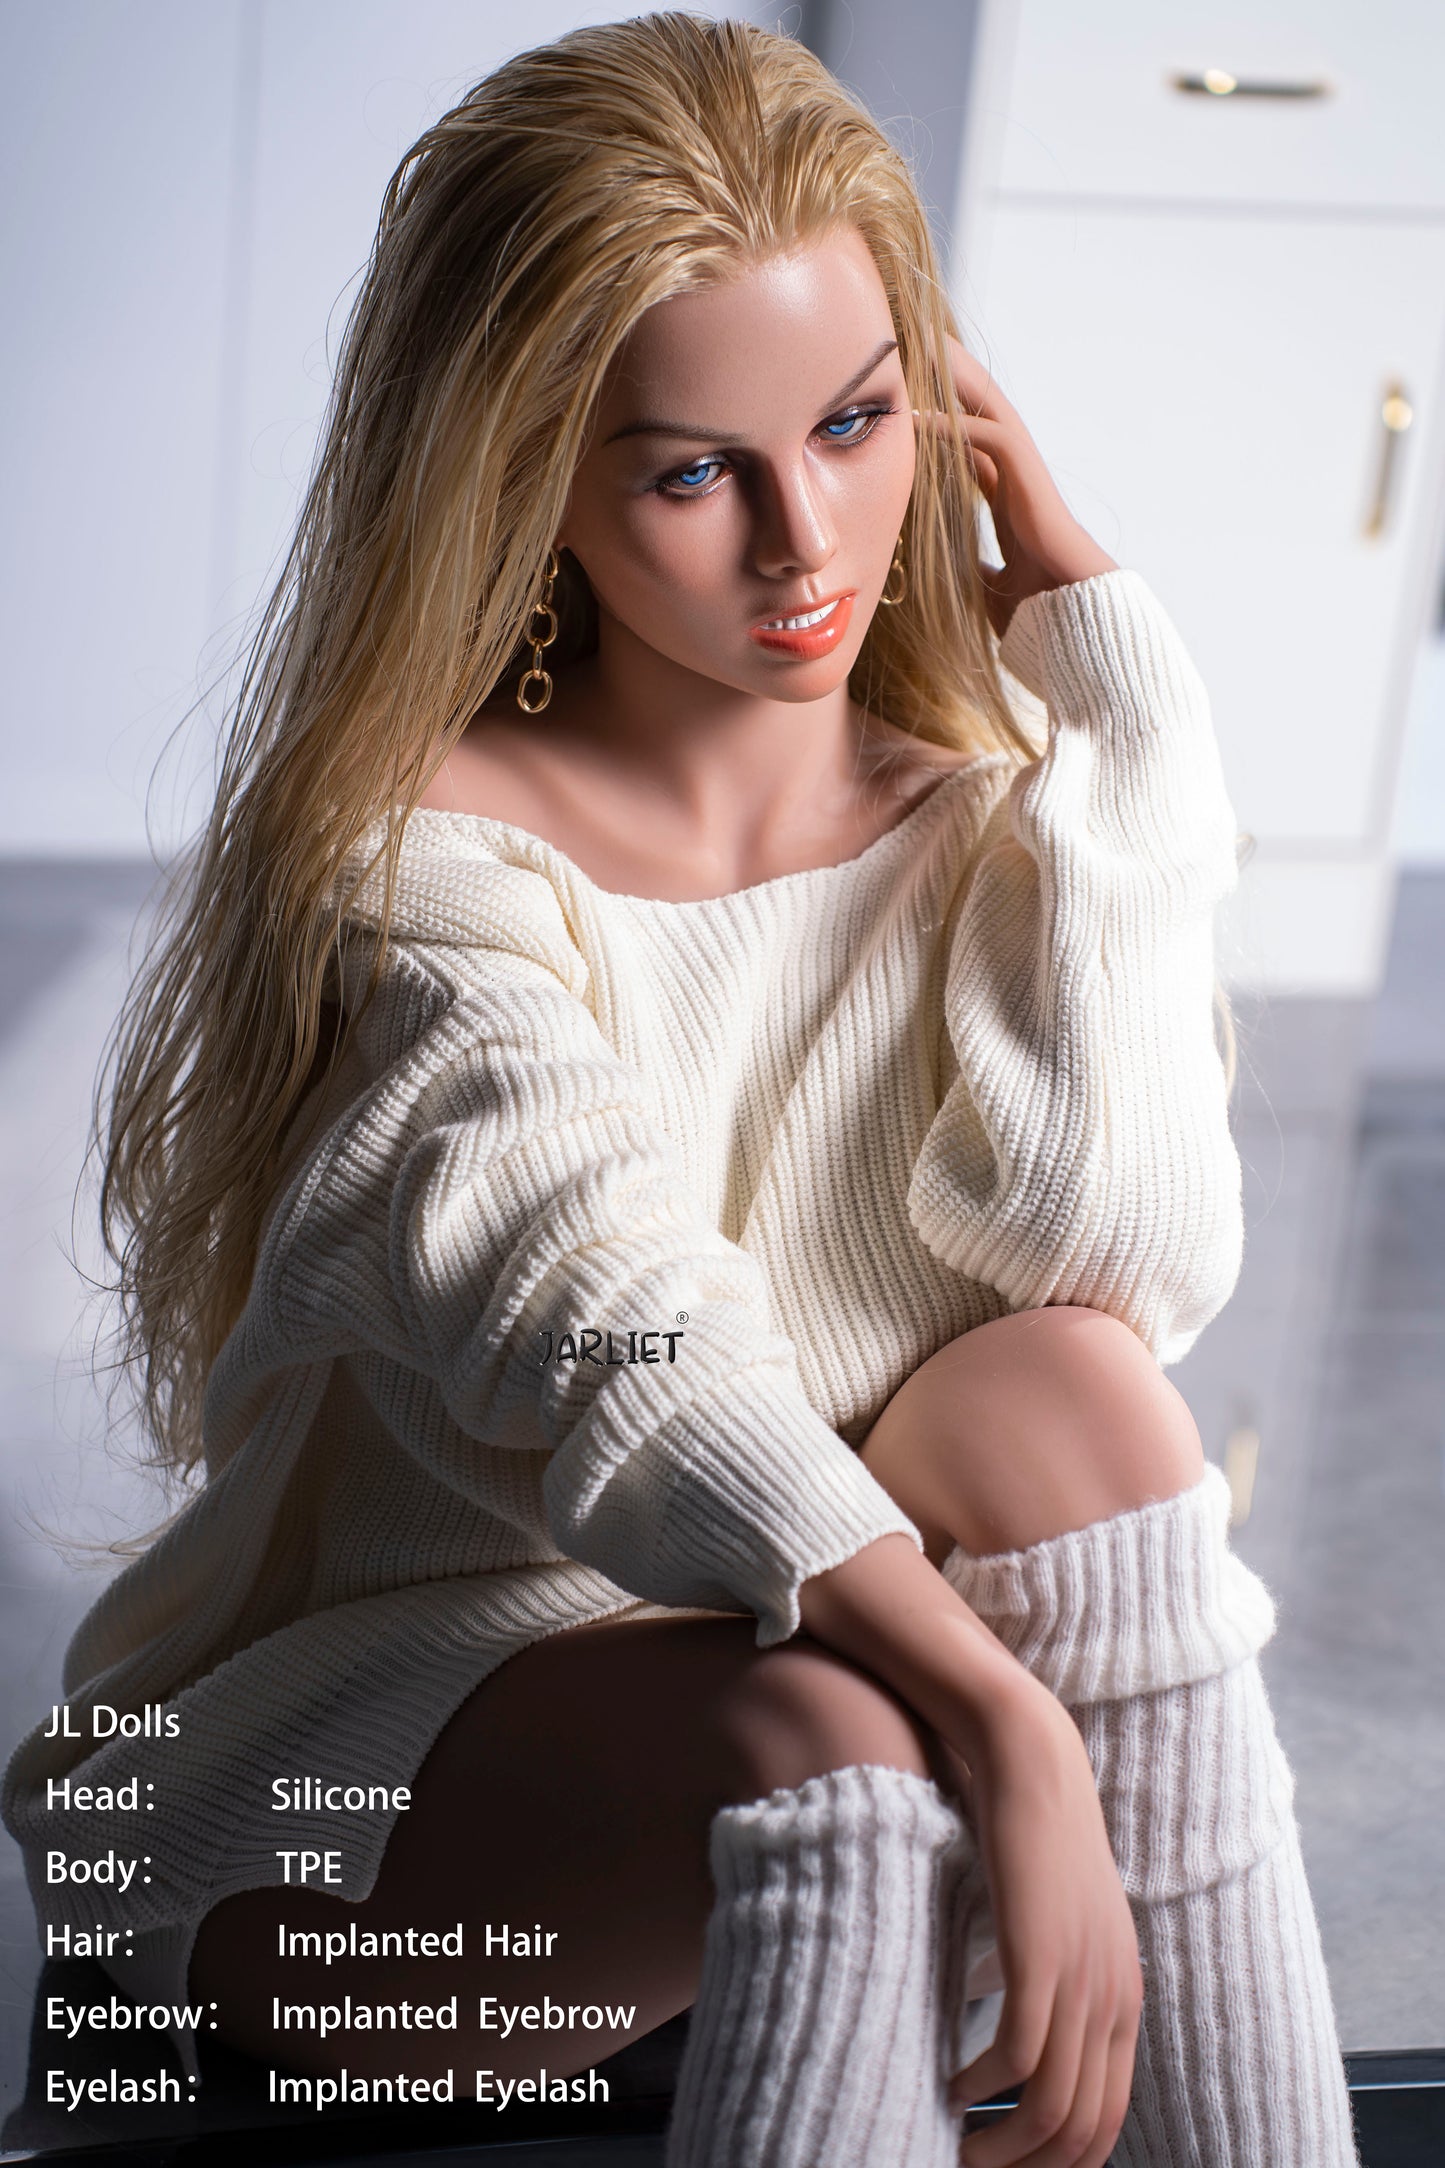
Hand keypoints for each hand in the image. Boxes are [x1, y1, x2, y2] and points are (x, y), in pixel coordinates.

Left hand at [920, 336, 1117, 638]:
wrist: (1075, 622)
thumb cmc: (1040, 612)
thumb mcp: (990, 588)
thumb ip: (974, 570)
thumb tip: (956, 575)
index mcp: (1008, 499)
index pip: (971, 446)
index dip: (943, 421)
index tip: (908, 401)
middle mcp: (1017, 478)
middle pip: (980, 411)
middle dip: (951, 379)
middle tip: (916, 347)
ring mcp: (1026, 475)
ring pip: (988, 409)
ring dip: (956, 381)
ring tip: (920, 351)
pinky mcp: (1030, 481)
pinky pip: (990, 438)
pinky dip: (955, 426)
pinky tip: (920, 417)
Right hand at [950, 1680, 1141, 2167]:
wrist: (1035, 1764)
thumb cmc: (1033, 1842)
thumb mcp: (1059, 1927)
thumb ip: (1052, 1985)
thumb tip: (1012, 2048)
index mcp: (1123, 1999)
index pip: (1105, 2124)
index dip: (1055, 2164)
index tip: (1004, 2165)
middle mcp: (1113, 1999)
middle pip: (1081, 2133)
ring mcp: (1081, 1980)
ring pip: (1051, 2108)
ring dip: (998, 2146)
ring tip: (955, 2147)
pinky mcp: (1039, 1956)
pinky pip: (1017, 2056)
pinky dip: (981, 2088)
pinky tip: (950, 2086)